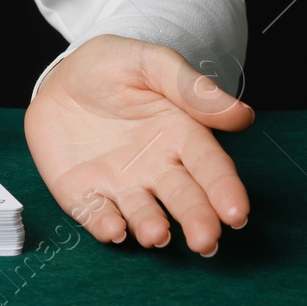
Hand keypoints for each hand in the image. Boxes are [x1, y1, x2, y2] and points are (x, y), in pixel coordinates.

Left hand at [24, 34, 253, 254]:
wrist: (62, 77)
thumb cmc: (114, 67)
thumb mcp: (152, 64)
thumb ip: (192, 89)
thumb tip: (243, 116)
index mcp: (182, 136)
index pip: (210, 167)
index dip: (224, 190)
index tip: (236, 213)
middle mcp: (157, 168)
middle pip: (183, 198)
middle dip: (196, 220)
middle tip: (205, 241)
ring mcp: (120, 184)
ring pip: (142, 213)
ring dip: (150, 226)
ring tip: (157, 235)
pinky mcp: (84, 192)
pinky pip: (94, 212)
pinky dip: (103, 224)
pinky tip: (112, 231)